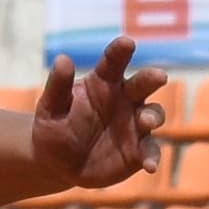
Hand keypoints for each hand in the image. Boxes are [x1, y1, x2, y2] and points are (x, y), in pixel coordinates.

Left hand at [33, 37, 166, 192]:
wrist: (59, 164)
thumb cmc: (54, 129)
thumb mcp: (50, 109)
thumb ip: (58, 86)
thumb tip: (63, 59)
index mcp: (103, 82)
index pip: (113, 62)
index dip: (120, 51)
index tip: (127, 43)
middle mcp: (125, 99)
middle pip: (143, 83)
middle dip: (151, 78)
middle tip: (159, 76)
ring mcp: (135, 124)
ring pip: (153, 114)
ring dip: (152, 116)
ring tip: (144, 121)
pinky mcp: (139, 149)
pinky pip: (151, 150)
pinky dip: (152, 156)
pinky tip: (149, 166)